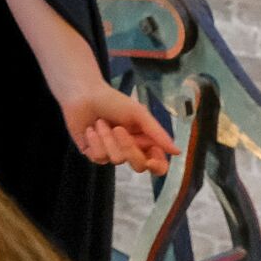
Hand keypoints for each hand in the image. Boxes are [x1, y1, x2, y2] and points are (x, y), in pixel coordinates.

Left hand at [61, 83, 176, 174]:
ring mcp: (112, 154)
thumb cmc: (113, 101)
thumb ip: (157, 133)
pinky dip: (94, 141)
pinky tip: (90, 129)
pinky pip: (98, 158)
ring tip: (100, 122)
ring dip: (107, 139)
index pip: (158, 163)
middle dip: (128, 147)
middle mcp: (130, 150)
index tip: (152, 160)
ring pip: (116, 160)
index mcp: (144, 140)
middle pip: (139, 165)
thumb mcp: (138, 113)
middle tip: (118, 128)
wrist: (83, 94)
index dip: (158, 166)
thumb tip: (177, 152)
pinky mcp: (94, 154)